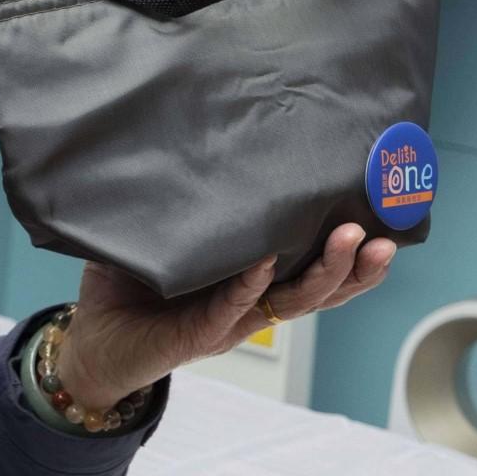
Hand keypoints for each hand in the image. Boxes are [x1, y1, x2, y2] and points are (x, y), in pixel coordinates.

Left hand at [56, 225, 398, 407]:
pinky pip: (235, 307)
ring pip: (295, 301)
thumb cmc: (127, 287)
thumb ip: (180, 195)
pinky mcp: (201, 334)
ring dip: (327, 273)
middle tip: (384, 232)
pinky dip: (252, 283)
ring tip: (353, 241)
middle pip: (322, 286)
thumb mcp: (159, 233)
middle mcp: (253, 300)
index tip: (381, 210)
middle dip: (356, 262)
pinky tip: (268, 260)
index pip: (313, 260)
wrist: (92, 343)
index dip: (349, 243)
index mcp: (255, 277)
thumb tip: (185, 132)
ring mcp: (232, 319)